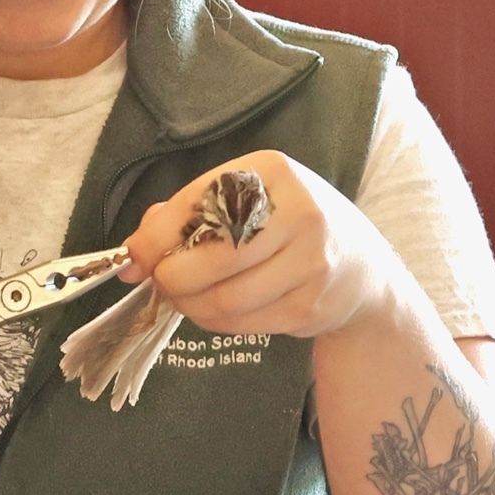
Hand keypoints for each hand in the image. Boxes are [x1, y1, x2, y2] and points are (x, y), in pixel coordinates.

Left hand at [120, 150, 410, 340]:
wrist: (362, 270)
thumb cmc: (283, 227)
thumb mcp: (243, 201)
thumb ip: (185, 215)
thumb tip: (132, 255)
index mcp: (270, 172)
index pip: (199, 203)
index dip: (155, 237)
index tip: (135, 259)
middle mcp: (299, 211)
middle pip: (213, 256)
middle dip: (172, 277)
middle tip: (162, 282)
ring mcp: (312, 262)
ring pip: (225, 298)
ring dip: (190, 305)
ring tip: (186, 298)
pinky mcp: (312, 306)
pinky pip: (243, 322)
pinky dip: (216, 321)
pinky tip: (215, 309)